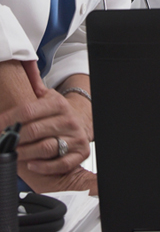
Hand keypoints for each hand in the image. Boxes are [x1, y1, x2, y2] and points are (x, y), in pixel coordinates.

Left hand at [0, 62, 91, 192]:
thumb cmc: (57, 114)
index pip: (28, 110)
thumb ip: (34, 85)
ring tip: (13, 154)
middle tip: (2, 143)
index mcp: (59, 104)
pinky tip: (32, 165)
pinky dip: (43, 167)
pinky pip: (60, 163)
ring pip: (45, 148)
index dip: (8, 119)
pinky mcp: (79, 153)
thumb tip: (25, 65)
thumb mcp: (49, 98)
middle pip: (33, 131)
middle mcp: (68, 119)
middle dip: (13, 139)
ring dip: (24, 153)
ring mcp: (75, 137)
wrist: (81, 124)